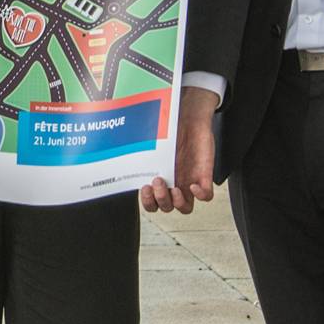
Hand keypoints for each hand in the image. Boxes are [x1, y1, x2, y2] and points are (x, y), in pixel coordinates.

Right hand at [140, 87, 217, 214]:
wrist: (190, 115)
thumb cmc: (170, 124)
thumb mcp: (151, 138)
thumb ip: (137, 145)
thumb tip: (115, 139)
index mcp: (160, 177)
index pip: (153, 204)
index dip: (148, 203)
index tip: (144, 188)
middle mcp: (174, 182)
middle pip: (167, 208)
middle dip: (160, 200)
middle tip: (156, 182)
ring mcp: (190, 180)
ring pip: (186, 207)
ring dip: (177, 202)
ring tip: (173, 187)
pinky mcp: (205, 174)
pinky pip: (207, 196)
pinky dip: (200, 195)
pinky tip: (193, 186)